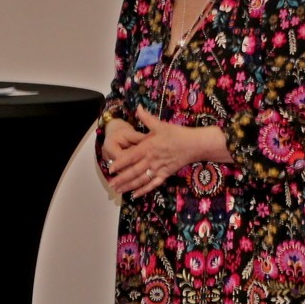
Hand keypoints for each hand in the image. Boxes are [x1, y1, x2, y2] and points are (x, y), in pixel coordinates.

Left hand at [104, 109, 223, 197]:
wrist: (195, 145)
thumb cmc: (177, 134)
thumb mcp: (160, 124)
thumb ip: (146, 118)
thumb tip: (137, 107)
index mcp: (148, 147)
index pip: (130, 157)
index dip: (119, 164)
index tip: (110, 168)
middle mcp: (151, 160)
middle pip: (133, 171)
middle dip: (121, 179)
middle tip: (111, 184)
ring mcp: (158, 168)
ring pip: (141, 180)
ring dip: (129, 186)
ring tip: (118, 191)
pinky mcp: (165, 174)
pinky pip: (153, 184)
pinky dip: (143, 190)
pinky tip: (135, 195)